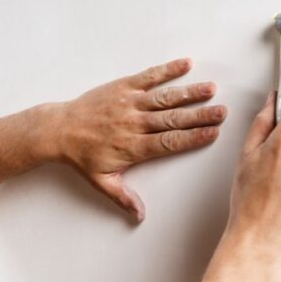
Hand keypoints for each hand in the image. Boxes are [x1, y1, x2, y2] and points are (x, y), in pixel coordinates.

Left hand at [53, 58, 226, 222]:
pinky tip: (186, 65)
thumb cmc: (81, 156)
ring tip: (210, 89)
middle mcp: (134, 123)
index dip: (193, 138)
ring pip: (165, 97)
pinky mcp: (122, 87)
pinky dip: (167, 70)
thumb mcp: (101, 182)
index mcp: (133, 147)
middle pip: (173, 120)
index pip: (169, 143)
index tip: (213, 134)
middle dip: (199, 116)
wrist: (59, 130)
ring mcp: (129, 103)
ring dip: (189, 93)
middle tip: (222, 112)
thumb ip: (123, 198)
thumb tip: (140, 216)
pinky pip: (148, 77)